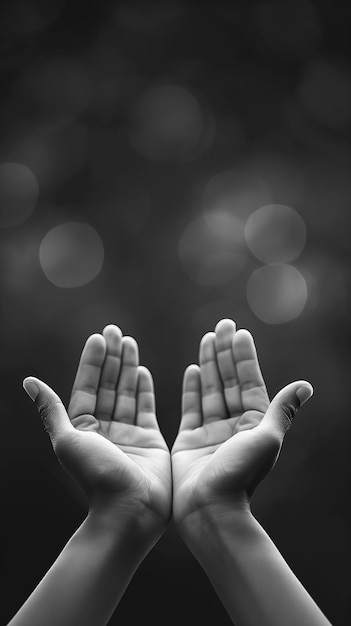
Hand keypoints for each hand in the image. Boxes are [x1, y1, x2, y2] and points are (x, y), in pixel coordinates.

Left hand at [23, 325, 170, 535]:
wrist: (130, 508)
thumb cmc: (96, 476)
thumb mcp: (67, 439)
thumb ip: (52, 409)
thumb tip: (29, 381)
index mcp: (83, 427)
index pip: (87, 386)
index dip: (93, 361)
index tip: (99, 337)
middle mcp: (105, 428)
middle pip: (108, 384)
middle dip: (112, 357)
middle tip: (116, 331)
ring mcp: (128, 432)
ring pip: (127, 391)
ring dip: (129, 366)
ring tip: (130, 342)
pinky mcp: (150, 439)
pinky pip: (146, 407)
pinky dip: (144, 388)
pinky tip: (143, 370)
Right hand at [171, 319, 312, 529]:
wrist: (210, 509)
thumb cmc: (241, 475)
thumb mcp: (266, 439)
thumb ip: (281, 409)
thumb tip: (305, 385)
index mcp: (254, 423)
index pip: (249, 382)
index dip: (243, 357)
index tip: (239, 333)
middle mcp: (234, 425)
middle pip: (229, 381)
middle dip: (225, 352)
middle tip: (221, 325)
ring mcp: (211, 431)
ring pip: (211, 389)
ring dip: (209, 364)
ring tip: (207, 338)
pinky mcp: (190, 439)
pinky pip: (191, 407)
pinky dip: (192, 388)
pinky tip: (192, 369)